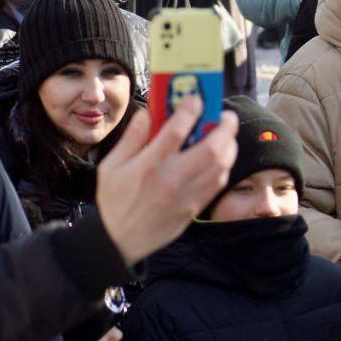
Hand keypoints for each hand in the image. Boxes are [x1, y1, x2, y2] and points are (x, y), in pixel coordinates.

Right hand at [96, 98, 237, 266]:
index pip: (176, 131)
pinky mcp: (194, 208)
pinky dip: (224, 166)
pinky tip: (221, 157)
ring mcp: (186, 196)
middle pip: (211, 149)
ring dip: (229, 145)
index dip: (190, 110)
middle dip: (224, 127)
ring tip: (226, 134)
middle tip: (225, 115)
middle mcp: (171, 180)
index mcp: (148, 167)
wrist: (119, 241)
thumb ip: (131, 137)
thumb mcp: (111, 166)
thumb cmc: (114, 201)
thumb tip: (147, 112)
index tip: (196, 99)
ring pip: (221, 166)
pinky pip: (218, 183)